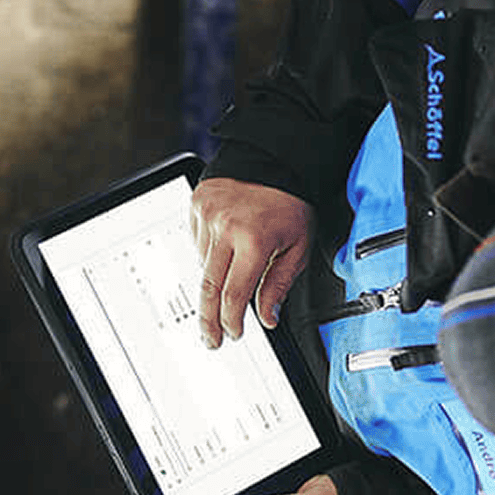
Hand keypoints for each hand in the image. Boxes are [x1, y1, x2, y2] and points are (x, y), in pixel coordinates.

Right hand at [190, 177, 313, 346]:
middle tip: (210, 337)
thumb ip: (279, 285)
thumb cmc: (291, 201)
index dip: (231, 321)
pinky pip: (196, 242)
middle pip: (208, 287)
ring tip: (225, 287)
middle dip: (208, 319)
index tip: (232, 334)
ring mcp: (207, 215)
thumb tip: (267, 318)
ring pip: (203, 265)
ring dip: (212, 283)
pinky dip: (208, 254)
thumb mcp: (298, 246)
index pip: (234, 295)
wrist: (276, 157)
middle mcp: (226, 228)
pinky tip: (223, 252)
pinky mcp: (197, 204)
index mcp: (254, 240)